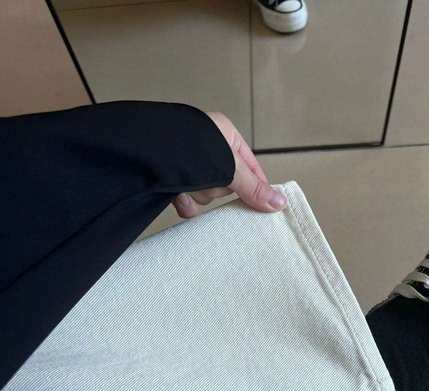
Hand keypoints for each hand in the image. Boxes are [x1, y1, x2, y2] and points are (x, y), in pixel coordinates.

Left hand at [173, 111, 287, 218]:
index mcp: (224, 135)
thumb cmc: (184, 145)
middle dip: (216, 189)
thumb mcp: (227, 166)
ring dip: (198, 195)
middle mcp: (207, 149)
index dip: (255, 187)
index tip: (260, 207)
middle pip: (227, 184)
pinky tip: (176, 196)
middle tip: (209, 184)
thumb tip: (280, 203)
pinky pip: (188, 200)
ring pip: (207, 194)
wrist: (139, 147)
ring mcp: (189, 165)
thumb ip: (252, 186)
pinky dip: (184, 202)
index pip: (251, 168)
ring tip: (185, 185)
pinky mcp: (171, 180)